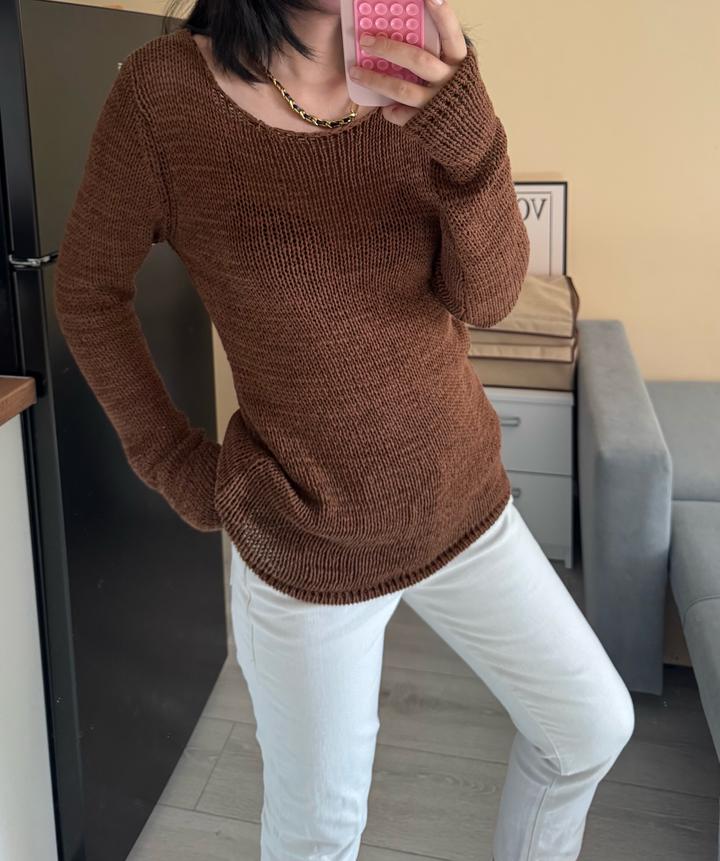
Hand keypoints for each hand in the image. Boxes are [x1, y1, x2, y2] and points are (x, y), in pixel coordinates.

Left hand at [348, 0, 467, 126]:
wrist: (469, 135)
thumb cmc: (455, 93)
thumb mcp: (454, 68)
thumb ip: (436, 50)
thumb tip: (410, 25)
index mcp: (459, 60)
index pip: (451, 33)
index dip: (442, 14)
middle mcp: (450, 81)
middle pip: (418, 60)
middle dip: (389, 48)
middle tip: (365, 40)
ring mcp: (437, 103)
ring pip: (403, 90)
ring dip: (376, 80)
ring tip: (355, 72)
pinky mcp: (426, 124)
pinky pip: (400, 115)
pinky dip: (389, 111)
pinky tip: (384, 107)